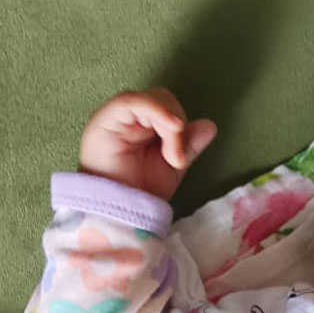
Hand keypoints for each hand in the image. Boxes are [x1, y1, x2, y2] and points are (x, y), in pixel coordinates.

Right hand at [78, 87, 216, 201]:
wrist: (120, 214)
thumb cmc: (141, 192)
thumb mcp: (172, 167)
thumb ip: (188, 145)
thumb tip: (209, 125)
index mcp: (144, 126)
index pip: (168, 107)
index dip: (182, 124)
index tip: (182, 158)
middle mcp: (129, 118)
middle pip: (162, 98)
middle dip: (177, 125)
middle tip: (176, 159)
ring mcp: (115, 117)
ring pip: (151, 99)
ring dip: (169, 126)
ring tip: (171, 157)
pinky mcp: (104, 118)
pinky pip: (131, 101)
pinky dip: (155, 111)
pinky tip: (170, 129)